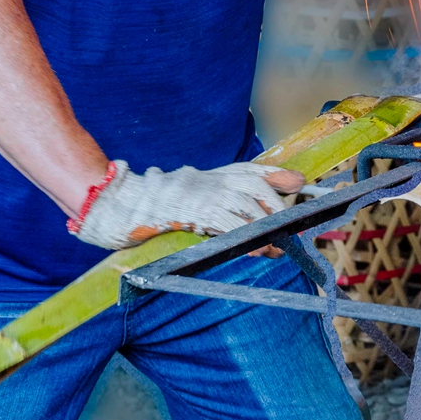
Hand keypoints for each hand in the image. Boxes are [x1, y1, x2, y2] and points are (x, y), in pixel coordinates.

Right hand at [71, 160, 305, 249]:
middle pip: (257, 190)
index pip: (254, 170)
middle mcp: (213, 179)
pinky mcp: (196, 211)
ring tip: (277, 247)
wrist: (121, 204)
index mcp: (214, 174)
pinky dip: (245, 237)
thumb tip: (268, 202)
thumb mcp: (199, 194)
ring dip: (266, 229)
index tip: (299, 185)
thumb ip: (229, 195)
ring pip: (247, 208)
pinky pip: (229, 225)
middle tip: (289, 232)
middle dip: (276, 211)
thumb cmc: (161, 205)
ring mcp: (205, 193)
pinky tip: (254, 249)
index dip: (278, 177)